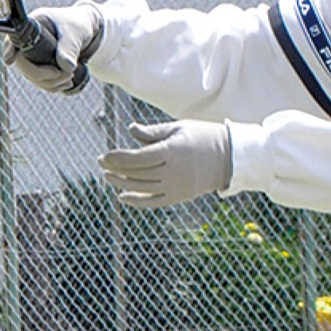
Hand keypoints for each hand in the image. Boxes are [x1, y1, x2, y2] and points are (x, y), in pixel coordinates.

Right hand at [10, 2, 102, 93]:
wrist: (86, 32)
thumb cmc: (78, 25)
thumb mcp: (75, 32)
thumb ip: (70, 46)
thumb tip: (66, 67)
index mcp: (30, 27)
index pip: (12, 39)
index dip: (9, 50)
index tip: (9, 60)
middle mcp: (26, 42)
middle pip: (23, 65)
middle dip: (43, 75)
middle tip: (67, 74)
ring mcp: (31, 57)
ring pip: (33, 77)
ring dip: (52, 83)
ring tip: (70, 76)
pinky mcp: (40, 68)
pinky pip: (41, 82)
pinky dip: (54, 86)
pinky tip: (67, 82)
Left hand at [100, 120, 232, 208]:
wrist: (228, 158)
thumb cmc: (202, 137)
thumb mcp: (178, 128)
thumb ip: (153, 132)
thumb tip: (131, 131)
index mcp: (170, 151)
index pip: (136, 158)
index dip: (116, 159)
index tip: (103, 157)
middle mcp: (171, 171)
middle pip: (135, 174)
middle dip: (115, 169)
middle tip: (102, 164)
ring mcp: (175, 187)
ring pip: (141, 189)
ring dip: (121, 184)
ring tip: (109, 177)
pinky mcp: (178, 197)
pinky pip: (152, 202)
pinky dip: (135, 201)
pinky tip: (122, 196)